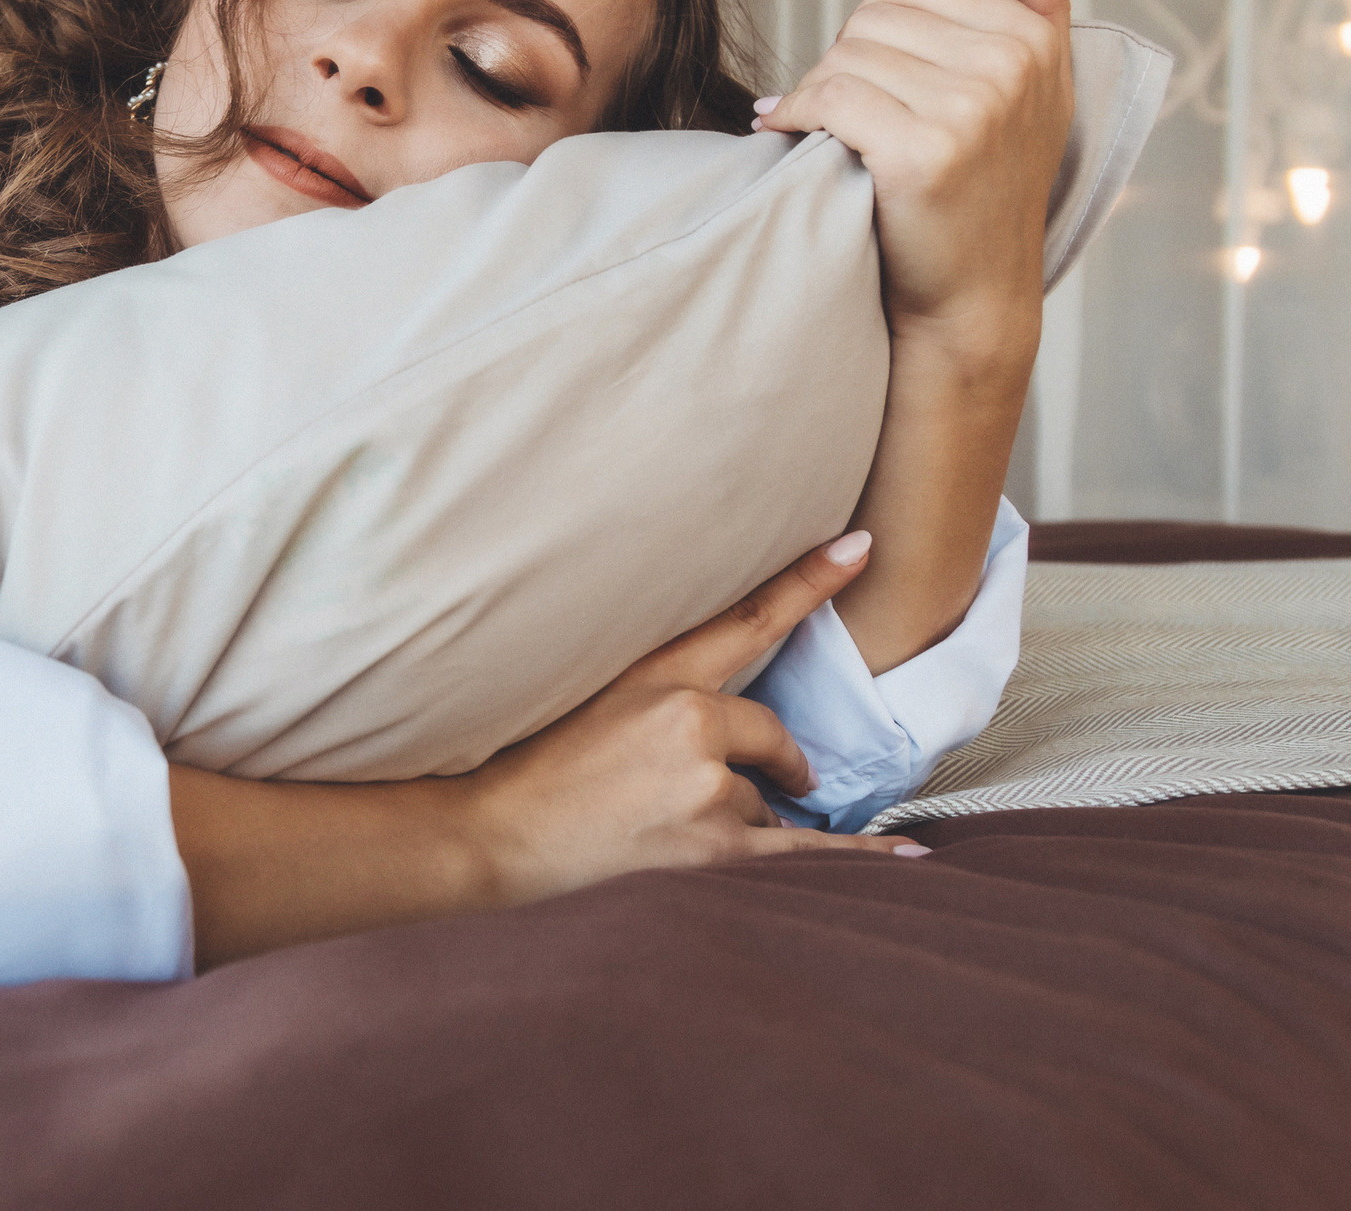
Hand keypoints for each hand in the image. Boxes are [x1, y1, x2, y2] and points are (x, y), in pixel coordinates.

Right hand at [454, 532, 927, 909]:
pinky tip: (905, 849)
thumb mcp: (591, 692)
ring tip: (658, 825)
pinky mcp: (711, 845)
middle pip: (771, 738)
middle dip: (759, 764)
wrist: (493, 832)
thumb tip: (728, 707)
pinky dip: (852, 853)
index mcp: (659, 675)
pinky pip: (801, 849)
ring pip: (766, 798)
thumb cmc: (535, 766)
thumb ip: (662, 686)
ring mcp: (703, 785)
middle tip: (688, 783)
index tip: (861, 543)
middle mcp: (688, 721)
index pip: (750, 619)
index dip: (808, 581)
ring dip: (737, 815)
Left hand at [756, 0, 1072, 355]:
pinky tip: (788, 136)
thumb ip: (1037, 4)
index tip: (869, 76)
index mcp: (1032, 39)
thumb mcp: (1035, 91)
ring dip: (814, 95)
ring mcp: (972, 109)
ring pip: (845, 57)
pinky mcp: (926, 153)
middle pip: (870, 18)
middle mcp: (1012, 66)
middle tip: (838, 113)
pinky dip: (793, 116)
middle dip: (839, 62)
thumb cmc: (988, 190)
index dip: (872, 27)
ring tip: (822, 132)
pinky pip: (829, 99)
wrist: (972, 295)